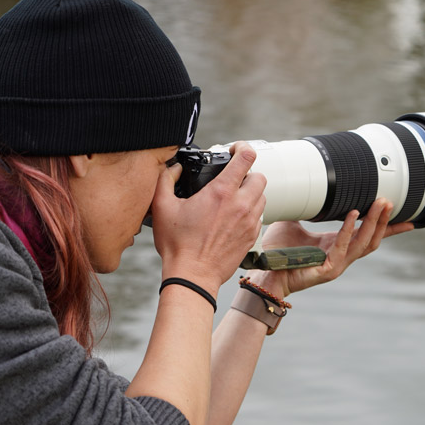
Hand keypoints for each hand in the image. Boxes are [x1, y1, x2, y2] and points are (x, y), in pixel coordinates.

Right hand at [151, 142, 266, 295]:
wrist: (192, 276)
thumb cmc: (177, 245)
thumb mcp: (161, 207)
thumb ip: (166, 180)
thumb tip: (174, 168)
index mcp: (221, 192)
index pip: (246, 157)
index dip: (242, 147)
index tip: (234, 150)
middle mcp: (240, 205)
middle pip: (260, 176)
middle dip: (247, 173)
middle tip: (233, 179)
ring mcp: (249, 222)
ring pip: (262, 196)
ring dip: (251, 193)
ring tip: (233, 198)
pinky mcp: (251, 237)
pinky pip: (259, 216)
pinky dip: (251, 212)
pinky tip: (234, 217)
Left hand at [253, 198, 413, 298]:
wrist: (265, 272)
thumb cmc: (278, 251)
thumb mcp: (295, 222)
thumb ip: (306, 207)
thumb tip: (306, 185)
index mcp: (337, 245)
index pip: (368, 235)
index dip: (388, 227)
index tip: (408, 218)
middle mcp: (341, 256)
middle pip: (372, 238)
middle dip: (384, 220)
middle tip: (391, 201)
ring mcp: (336, 265)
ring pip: (363, 242)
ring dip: (373, 223)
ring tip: (380, 205)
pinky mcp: (327, 270)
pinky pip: (342, 246)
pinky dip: (348, 229)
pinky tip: (353, 215)